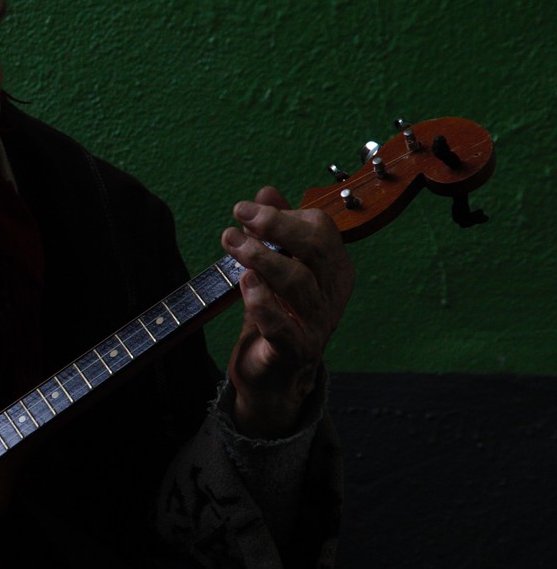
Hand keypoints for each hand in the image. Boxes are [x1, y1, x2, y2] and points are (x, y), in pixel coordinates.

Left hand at [221, 186, 353, 436]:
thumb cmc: (276, 316)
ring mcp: (317, 325)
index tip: (243, 209)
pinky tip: (246, 285)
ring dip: (263, 259)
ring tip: (234, 246)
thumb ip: (274, 231)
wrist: (272, 376)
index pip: (321, 231)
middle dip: (276, 230)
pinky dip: (264, 305)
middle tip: (239, 221)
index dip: (283, 215)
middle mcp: (332, 295)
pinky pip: (284, 328)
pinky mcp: (296, 352)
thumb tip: (266, 192)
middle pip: (315, 252)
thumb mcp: (275, 269)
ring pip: (298, 285)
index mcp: (333, 270)